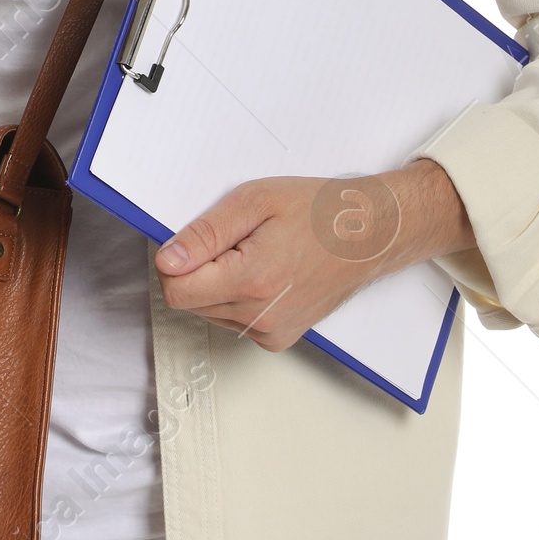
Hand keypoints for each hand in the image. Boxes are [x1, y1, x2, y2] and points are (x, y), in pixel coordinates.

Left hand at [152, 159, 473, 351]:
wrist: (370, 233)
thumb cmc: (322, 213)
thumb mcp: (255, 200)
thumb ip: (205, 233)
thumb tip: (168, 259)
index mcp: (252, 280)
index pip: (175, 290)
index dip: (175, 261)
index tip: (191, 241)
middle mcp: (261, 316)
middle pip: (190, 302)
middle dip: (200, 269)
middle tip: (235, 240)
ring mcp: (271, 332)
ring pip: (209, 312)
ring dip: (219, 283)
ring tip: (255, 254)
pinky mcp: (279, 339)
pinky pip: (234, 321)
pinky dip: (238, 298)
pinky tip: (265, 272)